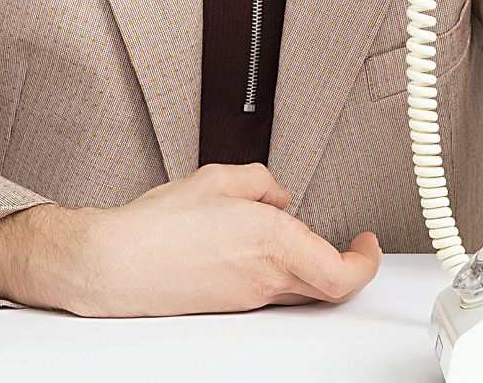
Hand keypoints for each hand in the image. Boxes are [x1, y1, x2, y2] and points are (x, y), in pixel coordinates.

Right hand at [44, 163, 381, 316]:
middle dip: (344, 263)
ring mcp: (249, 297)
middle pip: (330, 287)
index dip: (366, 261)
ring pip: (301, 289)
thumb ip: (260, 181)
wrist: (115, 264)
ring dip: (308, 265)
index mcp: (273, 242)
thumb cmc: (156, 227)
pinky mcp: (230, 305)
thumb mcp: (216, 178)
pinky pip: (271, 290)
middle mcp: (267, 277)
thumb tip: (277, 195)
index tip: (368, 243)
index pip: (344, 272)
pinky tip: (253, 248)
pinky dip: (276, 271)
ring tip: (291, 235)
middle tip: (349, 245)